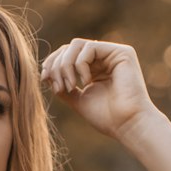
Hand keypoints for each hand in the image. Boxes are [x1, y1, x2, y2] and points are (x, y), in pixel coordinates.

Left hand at [40, 38, 157, 139]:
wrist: (127, 125)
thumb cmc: (106, 117)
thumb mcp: (78, 100)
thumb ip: (64, 87)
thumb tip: (47, 75)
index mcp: (94, 69)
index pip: (67, 55)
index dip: (52, 63)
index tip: (44, 79)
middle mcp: (104, 58)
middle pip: (69, 48)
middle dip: (56, 65)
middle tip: (57, 85)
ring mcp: (113, 53)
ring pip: (76, 45)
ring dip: (66, 65)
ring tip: (70, 86)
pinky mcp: (122, 52)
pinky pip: (89, 48)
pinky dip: (80, 64)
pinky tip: (86, 81)